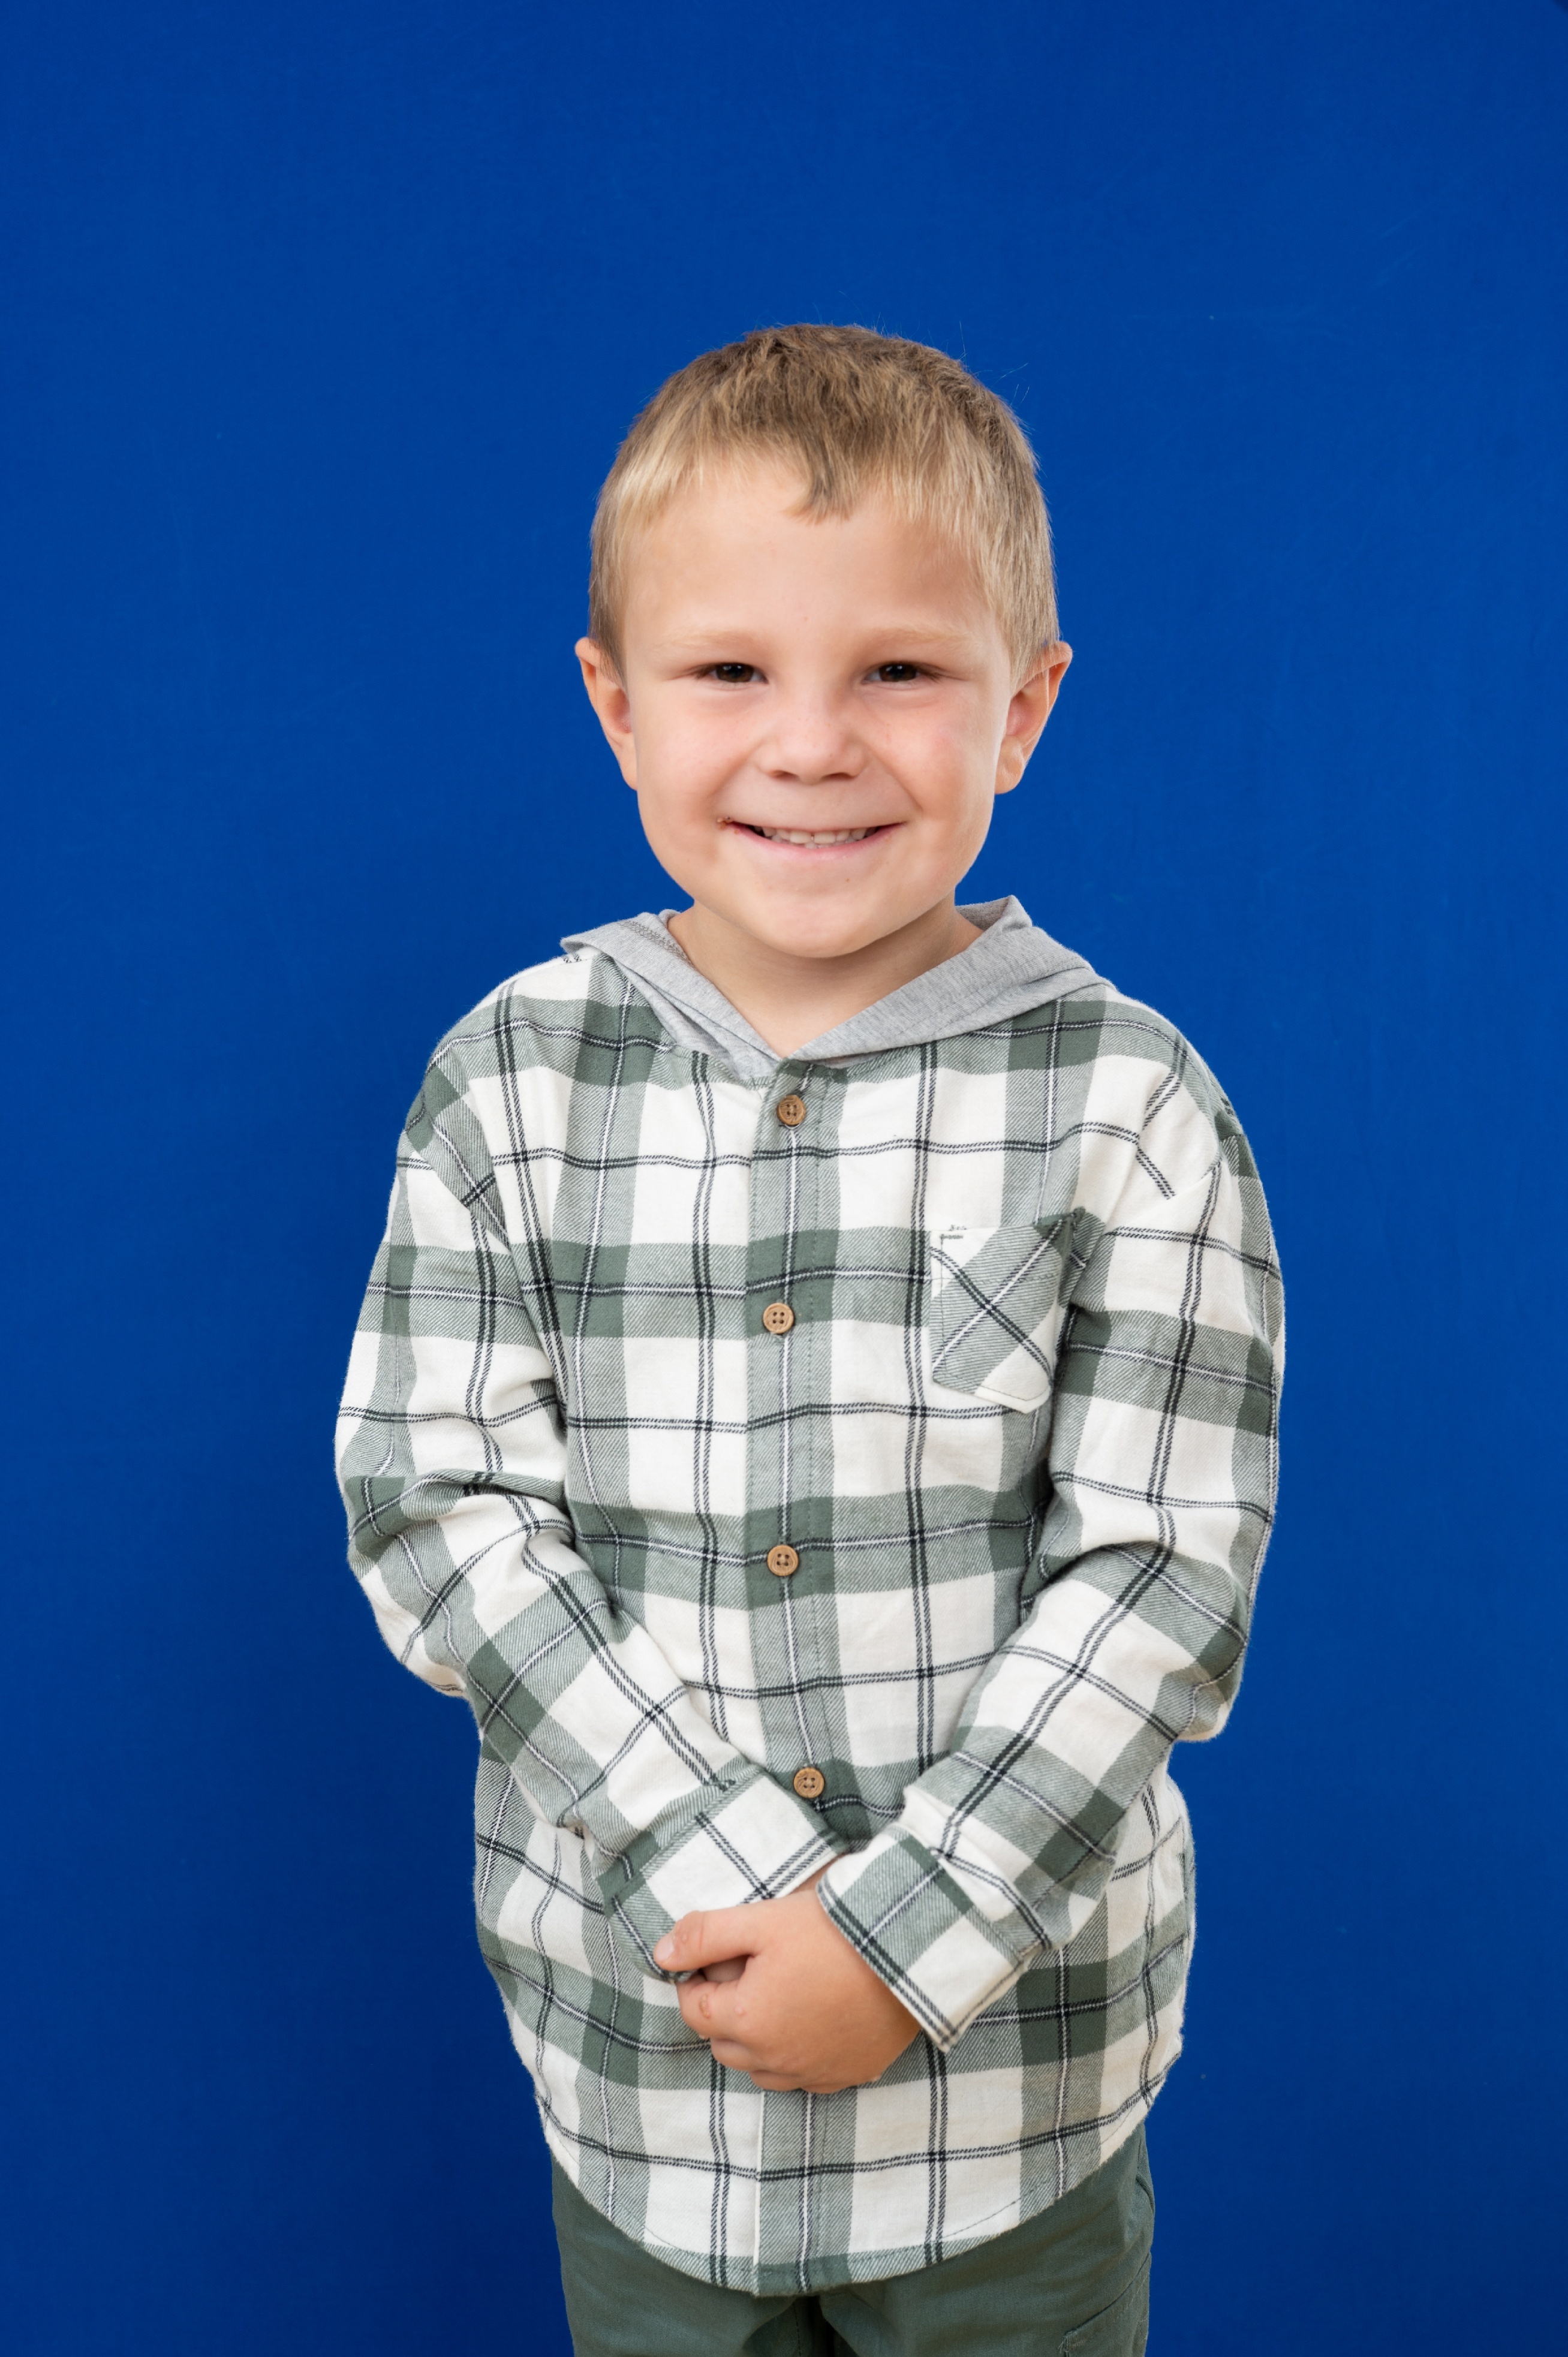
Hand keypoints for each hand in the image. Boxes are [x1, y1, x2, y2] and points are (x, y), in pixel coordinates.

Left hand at [653, 1875, 919, 2092]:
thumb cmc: (835, 1932)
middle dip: (724, 2010)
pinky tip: (813, 2019)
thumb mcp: (764, 1920)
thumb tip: (662, 1954)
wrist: (910, 1952)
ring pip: (760, 2067)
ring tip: (780, 1993)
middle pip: (724, 2042)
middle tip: (750, 1969)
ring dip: (756, 2038)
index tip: (718, 1955)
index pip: (695, 2009)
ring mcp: (812, 2074)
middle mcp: (775, 2060)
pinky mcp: (847, 2075)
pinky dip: (796, 2054)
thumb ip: (706, 1935)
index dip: (698, 1978)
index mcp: (748, 2021)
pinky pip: (803, 2077)